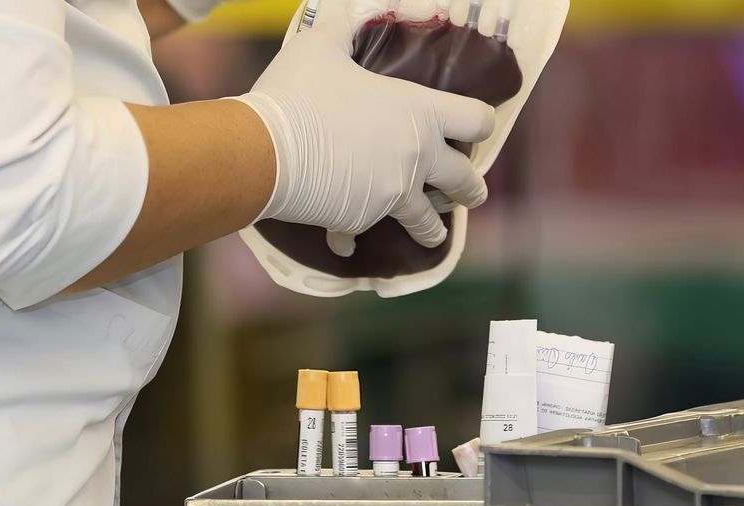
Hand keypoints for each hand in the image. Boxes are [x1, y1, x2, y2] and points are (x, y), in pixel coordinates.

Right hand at [234, 0, 494, 254]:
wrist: (263, 150)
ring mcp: (390, 196)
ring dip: (432, 229)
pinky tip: (345, 244)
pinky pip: (361, 234)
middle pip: (464, 181)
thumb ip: (347, 27)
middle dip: (471, 190)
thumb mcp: (322, 45)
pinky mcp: (359, 220)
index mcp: (419, 114)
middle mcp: (415, 159)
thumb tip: (358, 9)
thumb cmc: (298, 93)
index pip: (475, 120)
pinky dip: (352, 238)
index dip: (480, 122)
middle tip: (473, 195)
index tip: (476, 129)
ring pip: (425, 220)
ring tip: (434, 236)